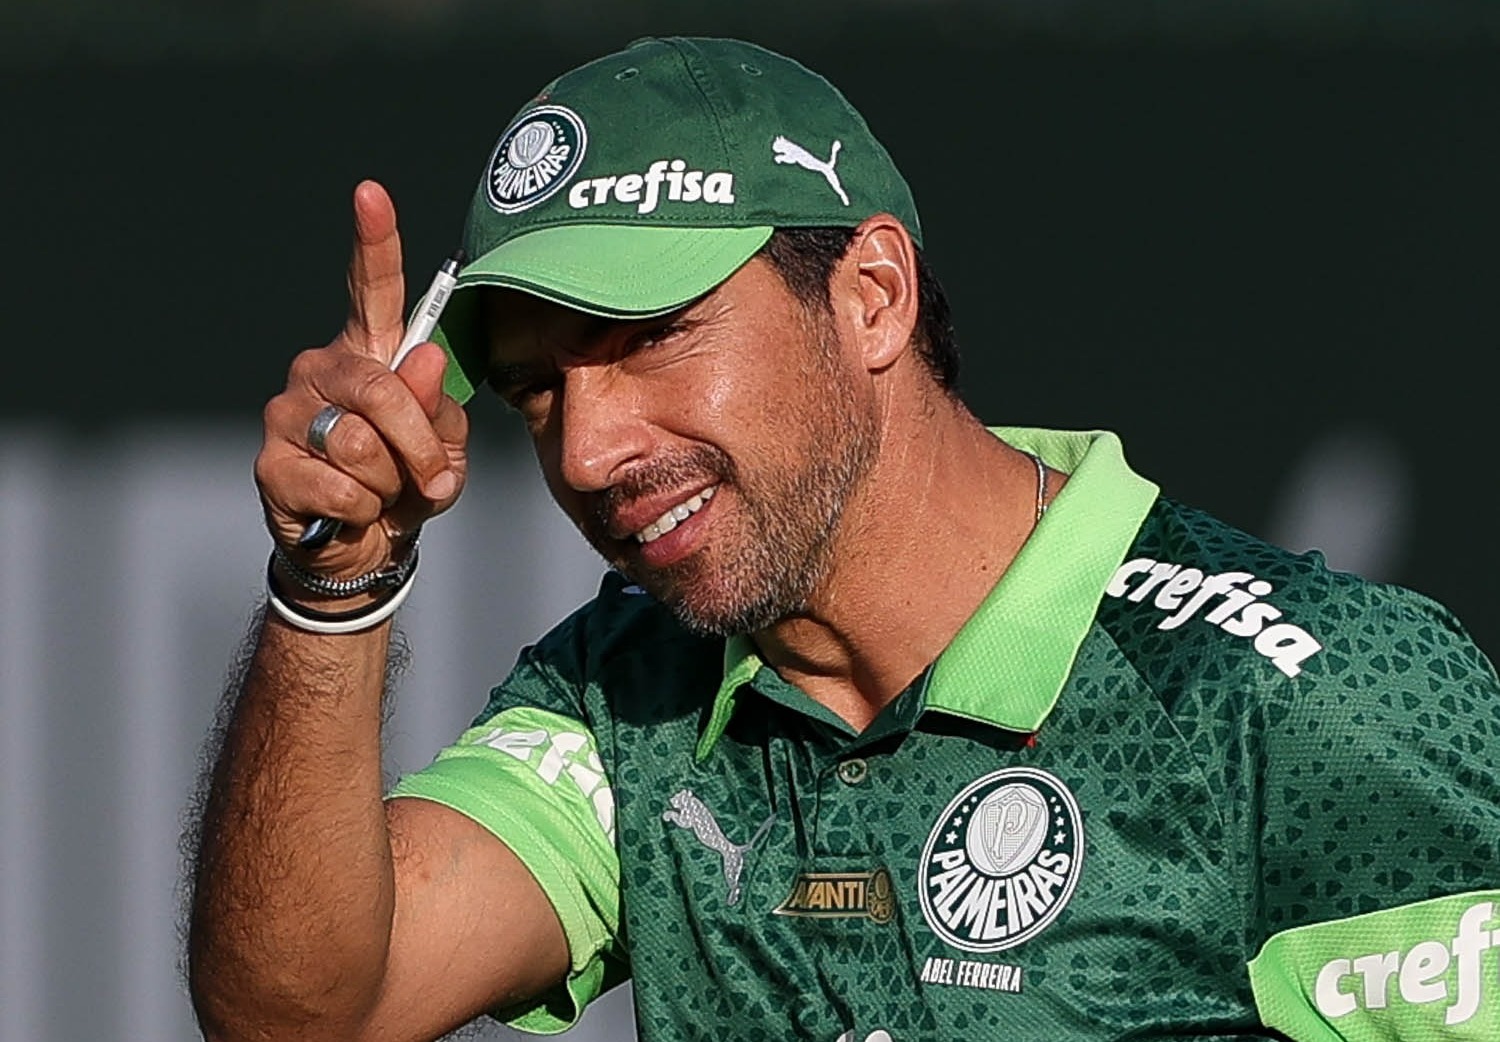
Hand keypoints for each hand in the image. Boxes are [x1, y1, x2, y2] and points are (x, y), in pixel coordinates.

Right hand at [255, 180, 468, 579]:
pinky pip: (339, 488)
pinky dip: (363, 511)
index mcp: (369, 355)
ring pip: (359, 445)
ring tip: (380, 492)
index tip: (371, 192)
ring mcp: (288, 413)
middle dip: (419, 443)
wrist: (364, 547)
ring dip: (389, 483)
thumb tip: (426, 360)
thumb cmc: (407, 483)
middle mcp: (320, 370)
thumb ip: (440, 408)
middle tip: (431, 478)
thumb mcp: (444, 448)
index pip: (371, 291)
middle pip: (380, 390)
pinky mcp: (269, 463)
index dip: (374, 242)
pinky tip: (350, 511)